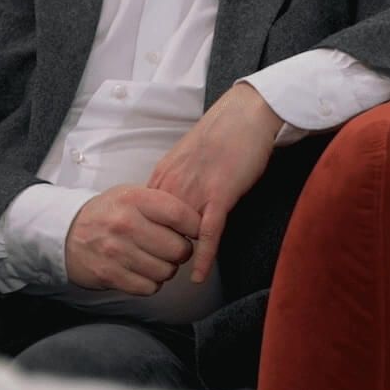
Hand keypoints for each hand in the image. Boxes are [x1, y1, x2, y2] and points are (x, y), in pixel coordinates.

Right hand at [64, 185, 200, 294]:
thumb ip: (162, 204)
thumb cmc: (108, 213)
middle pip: (178, 248)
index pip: (180, 215)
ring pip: (166, 271)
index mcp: (135, 199)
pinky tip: (144, 272)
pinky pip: (148, 287)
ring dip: (167, 269)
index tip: (196, 231)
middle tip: (174, 248)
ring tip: (157, 260)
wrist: (66, 233)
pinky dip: (151, 283)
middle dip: (182, 252)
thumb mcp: (131, 195)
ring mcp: (116, 251)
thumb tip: (198, 221)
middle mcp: (125, 224)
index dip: (195, 227)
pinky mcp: (109, 274)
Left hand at [147, 82, 283, 281]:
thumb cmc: (221, 132)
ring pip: (180, 235)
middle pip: (157, 231)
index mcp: (163, 176)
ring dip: (178, 257)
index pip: (144, 218)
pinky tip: (198, 276)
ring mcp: (196, 191)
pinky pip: (208, 234)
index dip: (145, 238)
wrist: (245, 114)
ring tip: (176, 275)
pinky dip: (203, 257)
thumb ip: (176, 180)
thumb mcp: (186, 157)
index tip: (145, 253)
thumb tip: (174, 201)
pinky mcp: (220, 196)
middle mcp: (173, 186)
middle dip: (158, 252)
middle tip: (161, 270)